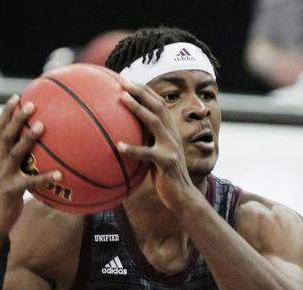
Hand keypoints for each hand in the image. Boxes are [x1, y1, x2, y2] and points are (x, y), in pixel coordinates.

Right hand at [0, 95, 61, 245]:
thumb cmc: (5, 199)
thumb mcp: (9, 177)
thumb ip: (21, 165)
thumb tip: (44, 156)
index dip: (5, 113)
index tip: (16, 96)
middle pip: (5, 134)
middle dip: (16, 118)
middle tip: (30, 104)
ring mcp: (4, 175)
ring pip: (15, 152)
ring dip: (28, 138)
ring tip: (42, 126)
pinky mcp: (11, 191)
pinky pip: (30, 182)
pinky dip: (44, 177)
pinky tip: (59, 174)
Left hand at [116, 81, 204, 213]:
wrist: (183, 197)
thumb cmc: (165, 177)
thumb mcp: (156, 155)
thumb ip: (145, 143)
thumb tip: (123, 136)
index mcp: (170, 131)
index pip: (159, 104)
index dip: (144, 90)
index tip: (127, 80)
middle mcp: (172, 135)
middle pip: (158, 106)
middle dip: (141, 91)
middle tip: (122, 81)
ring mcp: (171, 147)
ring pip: (155, 122)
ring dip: (138, 108)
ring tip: (121, 99)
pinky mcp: (167, 162)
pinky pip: (148, 154)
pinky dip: (134, 149)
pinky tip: (119, 146)